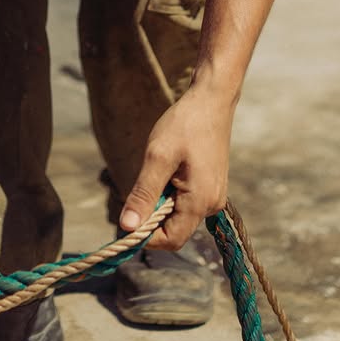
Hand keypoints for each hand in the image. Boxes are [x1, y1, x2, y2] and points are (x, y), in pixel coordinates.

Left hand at [118, 86, 232, 250]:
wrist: (211, 100)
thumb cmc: (185, 124)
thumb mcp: (157, 157)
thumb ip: (143, 195)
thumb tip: (126, 227)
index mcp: (201, 201)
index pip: (171, 240)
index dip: (145, 236)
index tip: (126, 219)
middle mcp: (212, 204)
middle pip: (175, 230)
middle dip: (152, 218)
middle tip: (141, 187)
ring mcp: (214, 196)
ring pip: (179, 217)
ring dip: (161, 204)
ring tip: (157, 172)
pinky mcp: (211, 187)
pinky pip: (187, 204)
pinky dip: (171, 195)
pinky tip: (168, 170)